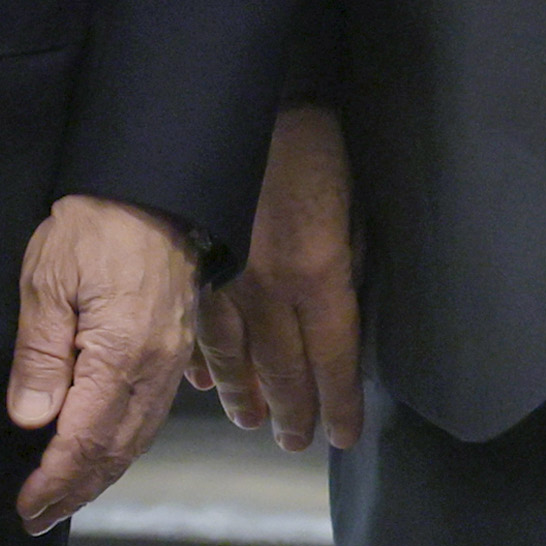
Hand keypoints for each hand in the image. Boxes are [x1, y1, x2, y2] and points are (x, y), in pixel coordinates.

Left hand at [8, 193, 197, 533]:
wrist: (156, 188)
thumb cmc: (96, 226)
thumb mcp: (48, 279)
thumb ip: (40, 354)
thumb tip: (31, 420)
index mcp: (121, 356)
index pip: (84, 441)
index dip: (54, 481)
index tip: (26, 507)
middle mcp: (154, 371)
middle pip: (114, 452)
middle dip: (75, 490)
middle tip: (36, 518)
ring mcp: (170, 364)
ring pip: (136, 440)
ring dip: (99, 475)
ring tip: (64, 497)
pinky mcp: (175, 351)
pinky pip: (149, 417)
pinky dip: (122, 447)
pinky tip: (101, 454)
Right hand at [191, 101, 362, 450]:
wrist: (249, 105)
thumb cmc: (313, 151)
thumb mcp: (351, 211)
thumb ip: (345, 266)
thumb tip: (341, 306)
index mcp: (317, 277)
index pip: (334, 361)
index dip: (340, 404)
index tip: (344, 435)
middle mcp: (269, 293)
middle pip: (284, 371)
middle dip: (292, 412)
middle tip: (294, 441)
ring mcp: (225, 283)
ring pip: (234, 359)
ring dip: (243, 395)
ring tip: (251, 420)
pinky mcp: (194, 268)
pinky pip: (195, 327)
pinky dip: (201, 358)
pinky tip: (202, 380)